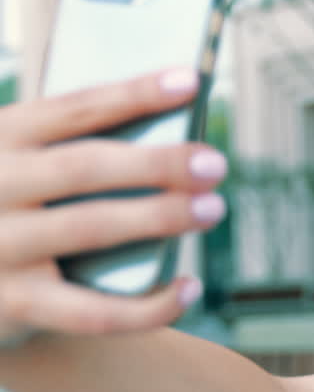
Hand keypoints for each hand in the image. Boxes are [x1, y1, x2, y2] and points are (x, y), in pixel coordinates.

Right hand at [0, 68, 226, 347]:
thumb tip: (176, 145)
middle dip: (157, 163)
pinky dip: (148, 304)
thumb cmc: (8, 208)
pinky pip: (92, 310)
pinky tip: (189, 288)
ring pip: (91, 228)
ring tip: (212, 209)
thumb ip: (71, 152)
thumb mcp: (19, 166)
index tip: (191, 81)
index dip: (134, 94)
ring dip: (159, 217)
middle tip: (215, 164)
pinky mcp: (11, 305)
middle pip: (85, 167)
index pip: (74, 108)